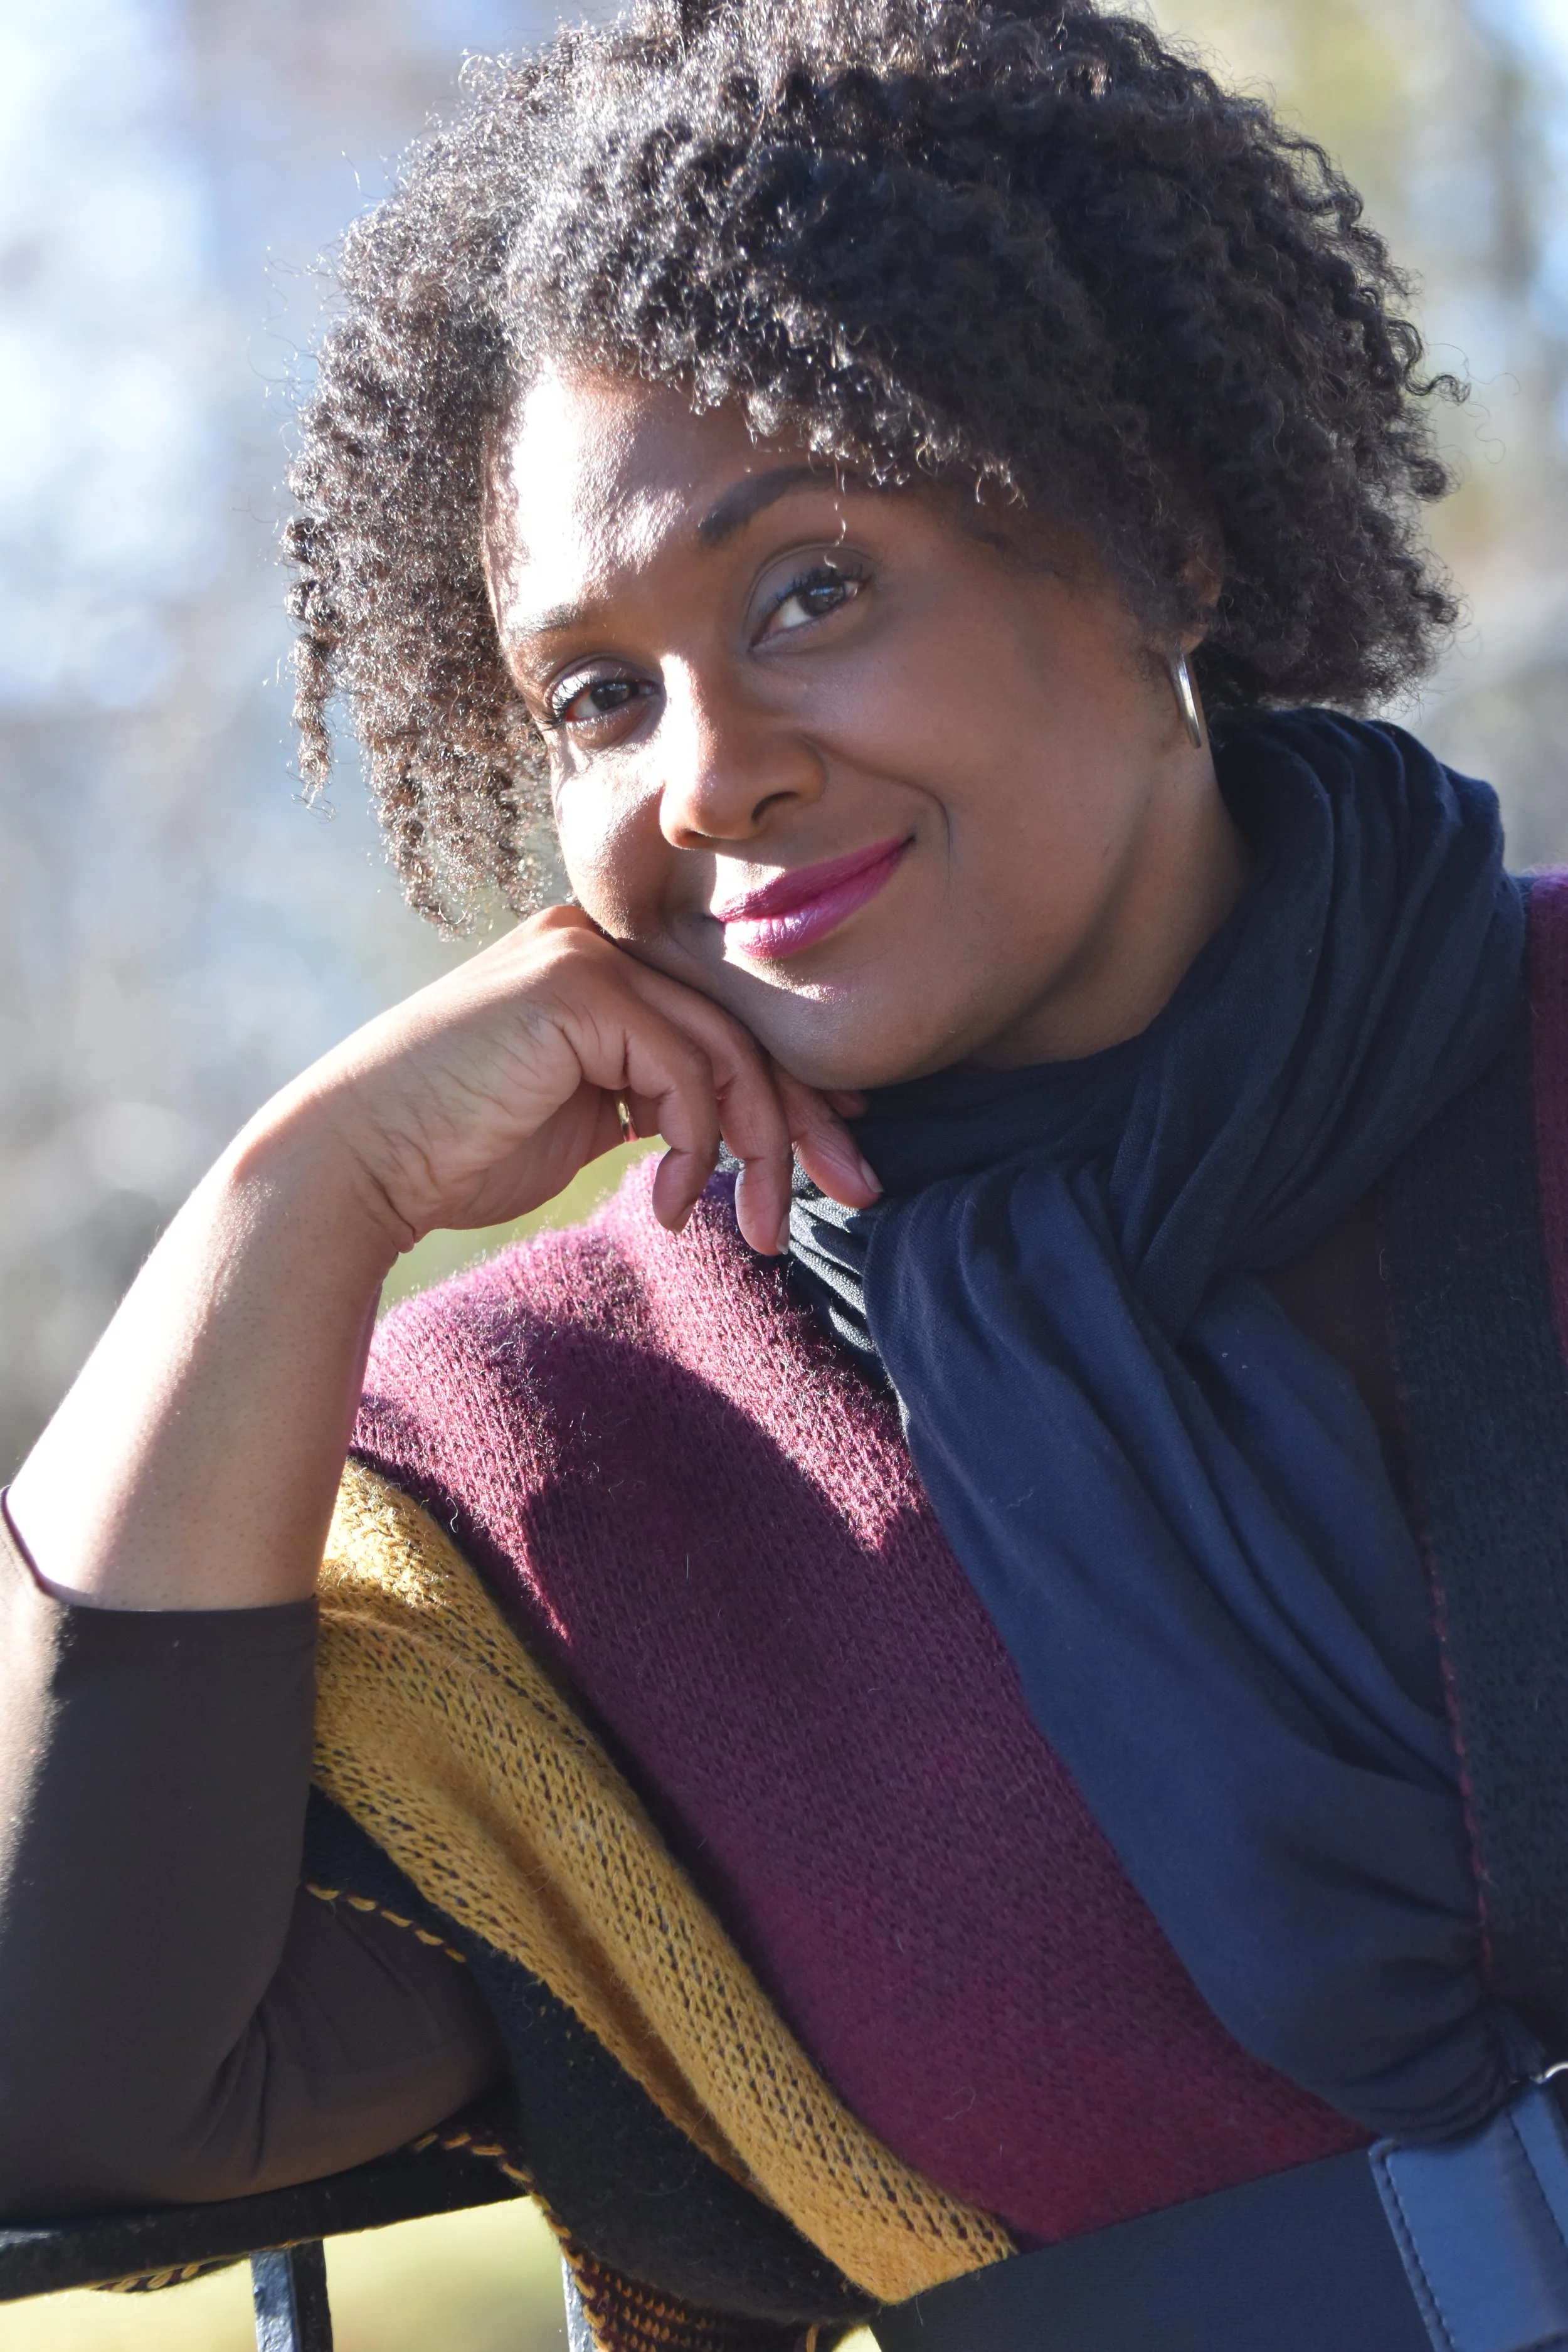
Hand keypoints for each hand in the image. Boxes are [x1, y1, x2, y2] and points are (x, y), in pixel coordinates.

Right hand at [264, 906, 879, 1258]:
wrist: (358, 1163)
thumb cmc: (458, 1152)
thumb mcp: (584, 1118)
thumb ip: (656, 1099)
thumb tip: (747, 1121)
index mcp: (600, 965)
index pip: (725, 1018)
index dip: (799, 1083)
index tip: (846, 1148)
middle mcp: (597, 941)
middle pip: (744, 1025)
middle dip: (809, 1118)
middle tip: (857, 1191)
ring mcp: (585, 955)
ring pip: (728, 1049)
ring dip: (759, 1149)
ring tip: (757, 1226)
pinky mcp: (576, 987)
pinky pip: (686, 1070)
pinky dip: (697, 1148)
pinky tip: (672, 1205)